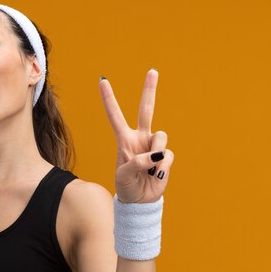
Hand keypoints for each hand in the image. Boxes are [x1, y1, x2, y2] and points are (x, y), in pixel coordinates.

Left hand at [99, 69, 174, 202]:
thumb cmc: (126, 185)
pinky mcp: (166, 156)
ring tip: (148, 170)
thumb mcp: (123, 175)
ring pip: (161, 136)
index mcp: (124, 139)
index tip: (102, 80)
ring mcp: (153, 145)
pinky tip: (156, 175)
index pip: (115, 116)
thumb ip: (137, 163)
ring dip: (155, 154)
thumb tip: (156, 154)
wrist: (140, 200)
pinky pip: (168, 154)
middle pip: (146, 110)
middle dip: (149, 90)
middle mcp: (139, 137)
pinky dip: (162, 166)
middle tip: (152, 71)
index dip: (109, 99)